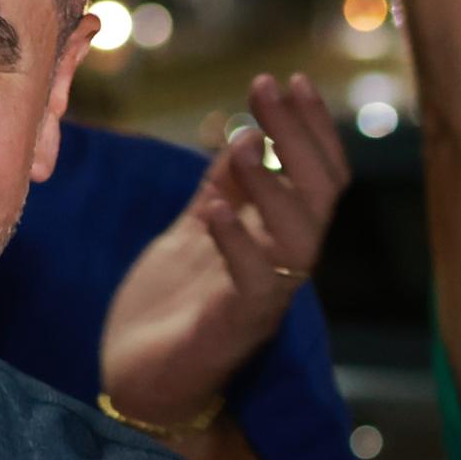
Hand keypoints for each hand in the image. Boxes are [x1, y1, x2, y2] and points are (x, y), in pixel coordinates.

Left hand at [96, 74, 351, 424]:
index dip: (313, 128)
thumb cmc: (172, 307)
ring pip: (298, 237)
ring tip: (245, 142)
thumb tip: (247, 131)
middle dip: (298, 137)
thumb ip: (224, 187)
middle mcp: (282, 266)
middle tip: (267, 87)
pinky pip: (252, 283)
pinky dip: (238, 242)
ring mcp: (262, 298)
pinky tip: (213, 209)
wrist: (140, 380)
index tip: (289, 79)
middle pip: (320, 196)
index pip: (320, 176)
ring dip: (272, 185)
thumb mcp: (195, 231)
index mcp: (278, 239)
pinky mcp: (232, 328)